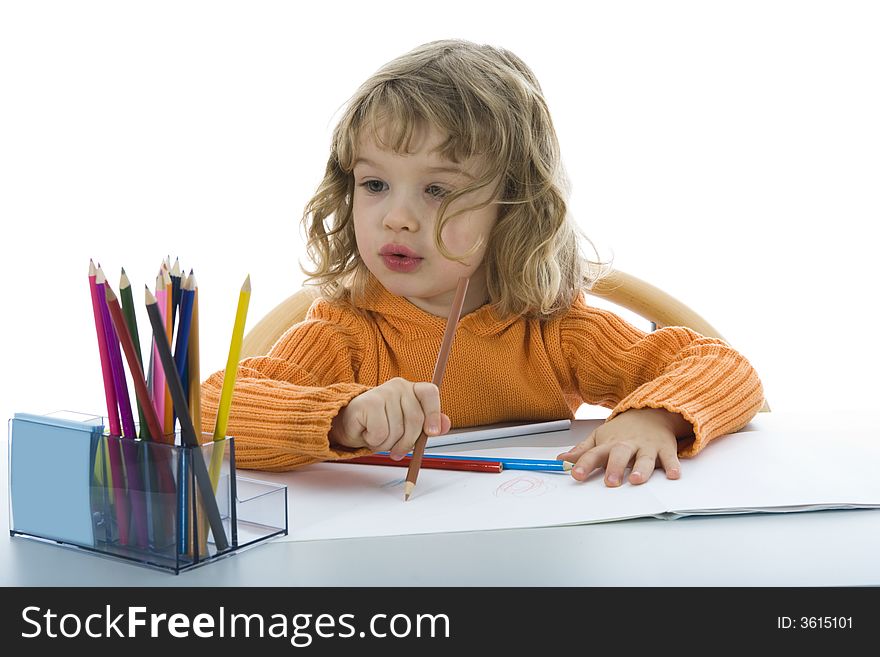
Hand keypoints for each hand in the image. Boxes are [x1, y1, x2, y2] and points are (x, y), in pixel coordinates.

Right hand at [330, 377, 450, 458]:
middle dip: (407, 442)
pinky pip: (380, 432)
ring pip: (397, 429)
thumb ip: (428, 425)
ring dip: (387, 443)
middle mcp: (399, 386)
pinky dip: (374, 440)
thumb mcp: (407, 427)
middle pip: (415, 419)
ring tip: (378, 436)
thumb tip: (445, 424)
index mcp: (412, 390)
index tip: (432, 432)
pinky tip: (368, 432)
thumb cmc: (380, 425)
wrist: (349, 425)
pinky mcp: (367, 402)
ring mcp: (382, 392)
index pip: (430, 393)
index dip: (434, 413)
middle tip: (397, 450)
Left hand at [556, 408, 690, 486]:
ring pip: (644, 458)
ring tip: (636, 480)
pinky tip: (673, 475)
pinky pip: (670, 458)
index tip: (576, 475)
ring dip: (641, 469)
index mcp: (609, 443)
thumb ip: (582, 450)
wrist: (651, 412)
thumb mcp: (600, 437)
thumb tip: (561, 459)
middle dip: (614, 468)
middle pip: (619, 455)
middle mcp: (627, 445)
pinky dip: (673, 466)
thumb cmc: (623, 430)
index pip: (594, 454)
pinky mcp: (665, 448)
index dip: (584, 464)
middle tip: (610, 483)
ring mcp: (647, 446)